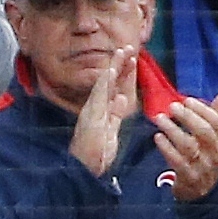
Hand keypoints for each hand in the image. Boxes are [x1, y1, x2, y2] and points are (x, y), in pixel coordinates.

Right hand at [69, 46, 137, 176]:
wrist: (85, 170)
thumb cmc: (96, 156)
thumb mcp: (111, 133)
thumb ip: (116, 116)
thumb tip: (123, 99)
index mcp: (104, 111)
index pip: (116, 89)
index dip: (124, 74)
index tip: (132, 59)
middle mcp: (97, 108)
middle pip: (110, 83)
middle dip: (120, 65)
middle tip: (128, 48)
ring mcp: (93, 111)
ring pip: (104, 85)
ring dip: (113, 68)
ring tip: (121, 52)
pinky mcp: (91, 116)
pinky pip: (98, 97)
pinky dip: (104, 83)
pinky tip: (110, 71)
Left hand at [154, 93, 217, 200]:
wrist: (203, 192)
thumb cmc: (206, 158)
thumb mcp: (215, 139)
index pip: (215, 122)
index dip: (202, 109)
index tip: (187, 100)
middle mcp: (213, 153)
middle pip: (204, 132)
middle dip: (188, 117)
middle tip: (172, 106)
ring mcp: (202, 166)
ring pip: (189, 145)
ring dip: (173, 130)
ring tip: (160, 119)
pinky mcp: (189, 177)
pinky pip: (177, 161)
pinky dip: (166, 148)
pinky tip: (157, 137)